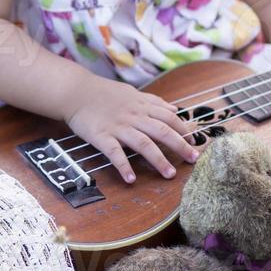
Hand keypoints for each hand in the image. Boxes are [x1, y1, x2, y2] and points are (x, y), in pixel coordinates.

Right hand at [64, 76, 198, 182]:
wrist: (75, 91)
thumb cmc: (104, 92)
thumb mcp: (132, 92)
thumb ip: (154, 102)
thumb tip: (175, 109)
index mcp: (142, 106)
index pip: (169, 117)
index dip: (184, 130)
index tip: (195, 142)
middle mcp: (134, 116)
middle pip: (162, 131)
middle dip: (180, 146)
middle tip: (193, 159)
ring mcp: (118, 127)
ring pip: (143, 143)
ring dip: (158, 160)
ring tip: (170, 175)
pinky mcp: (102, 136)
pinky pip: (115, 153)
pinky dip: (123, 166)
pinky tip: (131, 179)